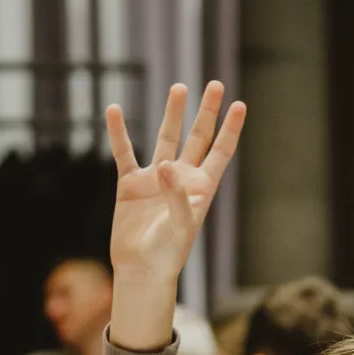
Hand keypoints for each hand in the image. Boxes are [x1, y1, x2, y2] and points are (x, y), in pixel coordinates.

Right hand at [104, 81, 245, 350]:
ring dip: (172, 114)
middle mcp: (181, 178)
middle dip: (207, 112)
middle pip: (198, 137)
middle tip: (215, 84)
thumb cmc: (168, 254)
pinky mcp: (130, 184)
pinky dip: (119, 132)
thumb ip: (175, 196)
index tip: (240, 105)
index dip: (230, 129)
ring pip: (166, 138)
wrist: (141, 270)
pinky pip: (124, 153)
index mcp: (201, 188)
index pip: (220, 152)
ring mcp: (155, 178)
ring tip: (179, 88)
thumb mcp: (179, 226)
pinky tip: (114, 110)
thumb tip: (162, 166)